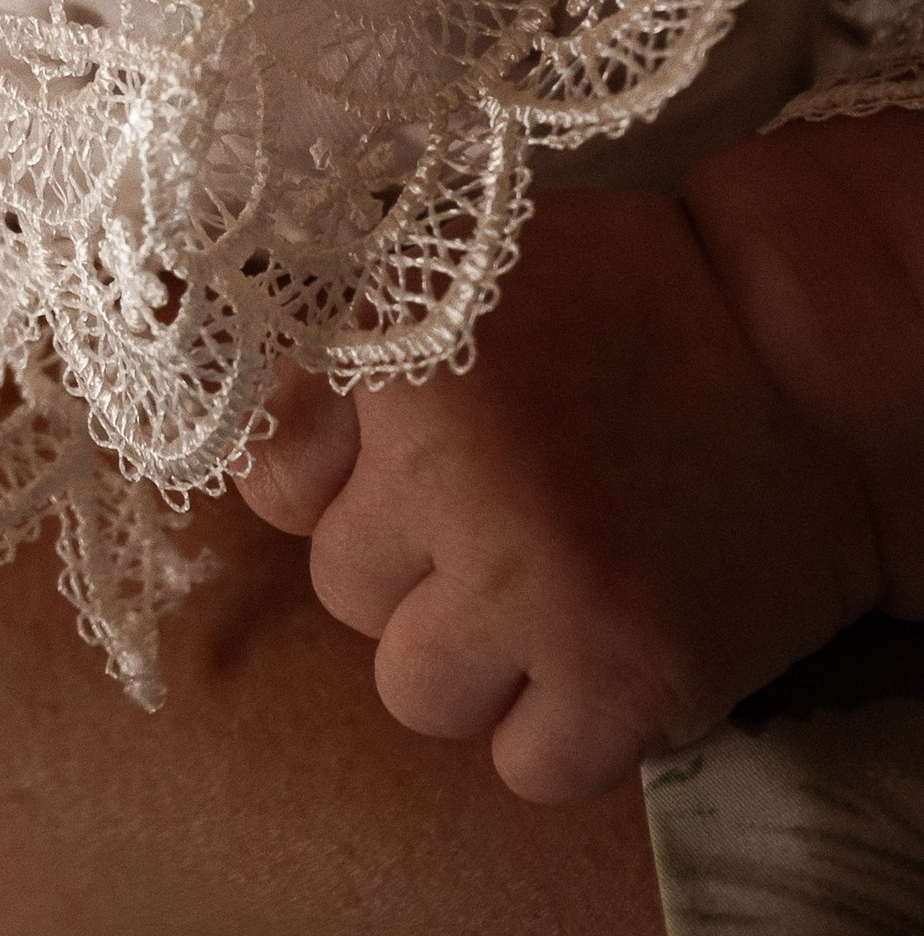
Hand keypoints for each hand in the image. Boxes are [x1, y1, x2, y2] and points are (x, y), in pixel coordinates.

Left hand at [233, 176, 880, 801]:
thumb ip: (343, 348)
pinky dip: (564, 730)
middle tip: (505, 521)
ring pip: (413, 691)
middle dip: (410, 567)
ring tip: (552, 590)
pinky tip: (607, 647)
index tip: (403, 471)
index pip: (274, 480)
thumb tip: (237, 424)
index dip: (338, 483)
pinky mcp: (626, 681)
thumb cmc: (624, 306)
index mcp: (397, 357)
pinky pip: (525, 765)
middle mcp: (451, 475)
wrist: (804, 365)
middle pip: (342, 590)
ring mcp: (536, 588)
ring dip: (473, 659)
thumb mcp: (465, 274)